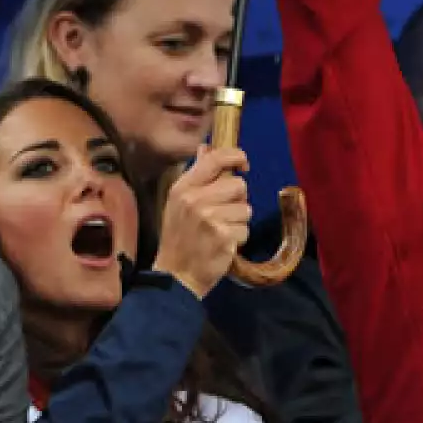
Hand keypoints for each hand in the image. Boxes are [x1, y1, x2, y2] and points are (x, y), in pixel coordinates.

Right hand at [152, 146, 252, 297]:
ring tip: (220, 231)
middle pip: (239, 185)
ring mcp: (210, 218)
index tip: (244, 163)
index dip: (235, 156)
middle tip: (223, 213)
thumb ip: (196, 175)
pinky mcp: (224, 236)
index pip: (215, 159)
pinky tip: (223, 244)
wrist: (176, 275)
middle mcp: (195, 199)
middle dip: (237, 199)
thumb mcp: (179, 202)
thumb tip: (207, 148)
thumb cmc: (179, 236)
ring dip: (238, 221)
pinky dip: (238, 238)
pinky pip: (245, 229)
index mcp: (183, 188)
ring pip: (246, 209)